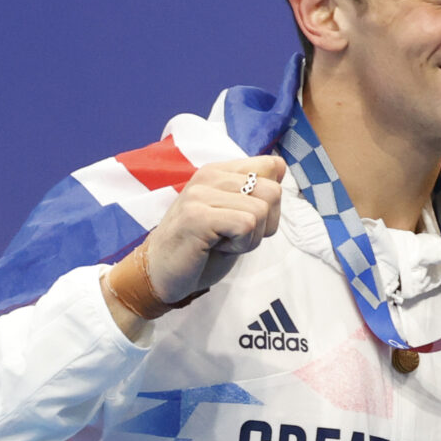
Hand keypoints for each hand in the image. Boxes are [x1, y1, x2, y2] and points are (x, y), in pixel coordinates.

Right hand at [104, 156, 284, 333]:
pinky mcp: (197, 216)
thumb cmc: (200, 249)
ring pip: (262, 210)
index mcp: (219, 171)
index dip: (271, 202)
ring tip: (220, 242)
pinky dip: (239, 245)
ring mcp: (200, 193)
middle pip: (274, 192)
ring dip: (249, 238)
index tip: (243, 220)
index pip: (274, 166)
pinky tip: (215, 248)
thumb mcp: (233, 215)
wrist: (158, 274)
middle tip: (231, 237)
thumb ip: (253, 193)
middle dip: (263, 225)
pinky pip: (246, 225)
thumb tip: (282, 172)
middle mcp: (209, 174)